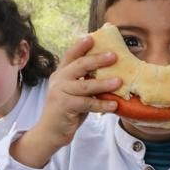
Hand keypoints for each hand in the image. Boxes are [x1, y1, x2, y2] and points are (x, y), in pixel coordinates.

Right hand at [14, 35, 119, 167]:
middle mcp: (59, 80)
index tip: (92, 37)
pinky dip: (102, 104)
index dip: (81, 46)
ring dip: (104, 83)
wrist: (50, 132)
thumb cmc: (67, 111)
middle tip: (114, 55)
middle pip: (79, 65)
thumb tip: (110, 72)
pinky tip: (114, 104)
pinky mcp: (64, 106)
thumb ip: (86, 82)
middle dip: (97, 59)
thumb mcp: (75, 92)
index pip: (71, 55)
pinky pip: (87, 103)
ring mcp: (60, 92)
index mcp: (61, 74)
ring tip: (119, 81)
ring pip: (85, 85)